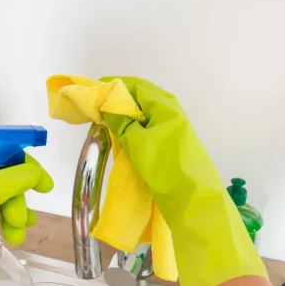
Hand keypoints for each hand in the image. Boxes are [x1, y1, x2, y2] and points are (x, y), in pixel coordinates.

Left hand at [0, 146, 53, 277]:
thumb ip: (8, 182)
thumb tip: (35, 172)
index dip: (23, 164)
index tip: (43, 185)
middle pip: (1, 177)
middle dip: (16, 198)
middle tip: (20, 220)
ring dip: (12, 214)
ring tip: (17, 236)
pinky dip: (2, 222)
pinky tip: (14, 235)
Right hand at [101, 76, 265, 285]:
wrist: (194, 200)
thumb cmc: (165, 166)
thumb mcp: (137, 142)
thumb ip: (120, 121)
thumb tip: (107, 105)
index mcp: (164, 104)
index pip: (134, 85)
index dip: (111, 87)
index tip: (90, 95)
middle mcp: (171, 111)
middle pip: (139, 98)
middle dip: (116, 102)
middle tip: (94, 112)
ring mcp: (174, 128)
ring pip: (143, 115)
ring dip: (124, 118)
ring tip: (104, 126)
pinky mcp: (173, 145)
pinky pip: (148, 129)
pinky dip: (133, 130)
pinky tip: (121, 139)